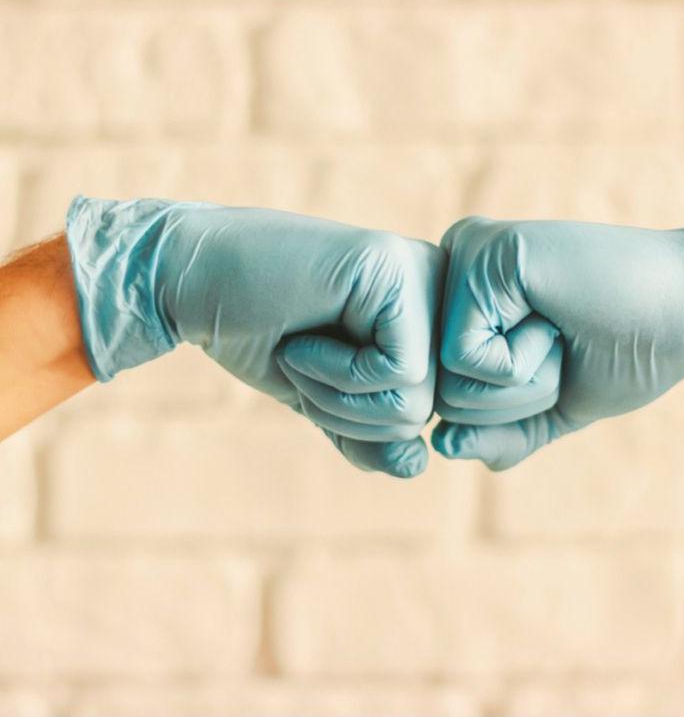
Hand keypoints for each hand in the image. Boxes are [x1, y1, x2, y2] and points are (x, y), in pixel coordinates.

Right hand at [66, 197, 444, 477]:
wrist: (193, 279)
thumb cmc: (258, 333)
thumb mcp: (322, 400)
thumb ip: (369, 437)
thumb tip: (417, 464)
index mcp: (427, 319)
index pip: (422, 414)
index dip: (355, 421)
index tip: (311, 373)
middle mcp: (436, 292)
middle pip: (424, 411)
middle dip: (345, 411)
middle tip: (300, 361)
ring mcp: (422, 276)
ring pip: (415, 400)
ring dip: (336, 395)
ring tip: (300, 349)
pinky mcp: (397, 273)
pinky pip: (397, 372)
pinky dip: (336, 372)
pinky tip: (303, 337)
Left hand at [432, 214, 683, 470]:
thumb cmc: (628, 352)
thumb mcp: (551, 408)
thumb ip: (497, 434)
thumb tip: (442, 446)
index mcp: (465, 299)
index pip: (446, 398)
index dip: (512, 408)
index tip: (562, 357)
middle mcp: (453, 269)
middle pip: (439, 395)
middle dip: (515, 400)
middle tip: (566, 343)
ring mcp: (463, 256)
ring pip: (446, 383)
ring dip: (523, 382)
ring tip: (563, 328)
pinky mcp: (482, 255)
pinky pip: (463, 358)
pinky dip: (521, 362)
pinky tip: (557, 315)